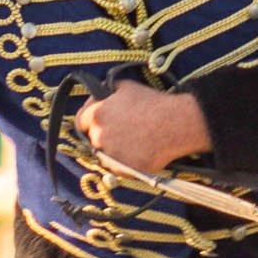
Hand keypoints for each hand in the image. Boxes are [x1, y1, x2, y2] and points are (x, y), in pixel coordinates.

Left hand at [74, 81, 211, 174]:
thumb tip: (100, 96)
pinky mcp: (124, 170)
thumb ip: (106, 92)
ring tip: (133, 141)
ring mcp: (111, 156)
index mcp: (96, 116)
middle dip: (103, 135)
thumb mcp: (125, 87)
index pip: (81, 123)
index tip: (99, 122)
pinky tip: (139, 151)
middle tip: (122, 131)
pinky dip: (125, 162)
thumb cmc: (152, 102)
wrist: (177, 124)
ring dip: (113, 150)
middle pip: (93, 140)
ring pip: (105, 156)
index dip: (90, 121)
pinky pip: (119, 168)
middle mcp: (99, 137)